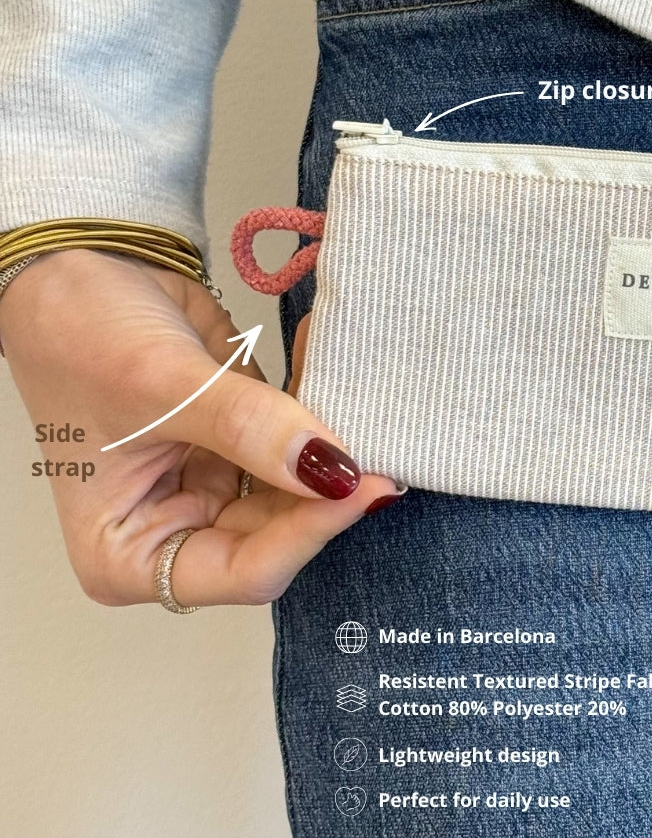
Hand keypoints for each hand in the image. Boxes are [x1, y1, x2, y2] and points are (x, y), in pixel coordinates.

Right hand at [0, 249, 399, 607]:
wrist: (82, 266)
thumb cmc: (80, 334)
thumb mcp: (160, 385)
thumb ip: (246, 429)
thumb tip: (331, 470)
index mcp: (128, 553)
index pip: (243, 570)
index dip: (306, 534)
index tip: (360, 484)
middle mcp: (176, 527)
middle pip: (280, 533)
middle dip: (330, 494)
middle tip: (386, 451)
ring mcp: (214, 482)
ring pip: (299, 489)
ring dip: (336, 452)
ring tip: (376, 412)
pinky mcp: (243, 441)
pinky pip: (299, 440)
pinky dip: (323, 407)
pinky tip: (342, 371)